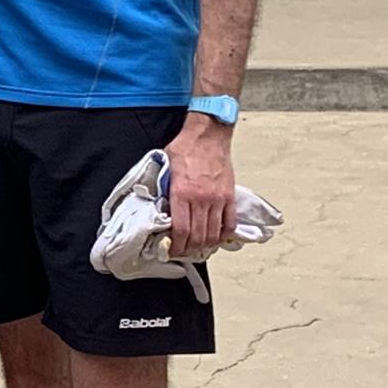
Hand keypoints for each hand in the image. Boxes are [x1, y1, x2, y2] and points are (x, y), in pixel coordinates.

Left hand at [161, 119, 235, 257]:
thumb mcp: (165, 168)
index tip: (172, 250)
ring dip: (205, 246)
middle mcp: (201, 199)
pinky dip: (223, 235)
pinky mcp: (229, 196)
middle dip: (188, 250)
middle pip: (197, 237)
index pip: (181, 230)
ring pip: (213, 233)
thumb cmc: (185, 148)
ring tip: (197, 248)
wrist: (208, 135)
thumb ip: (163, 188)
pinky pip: (229, 223)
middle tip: (183, 252)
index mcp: (182, 193)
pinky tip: (216, 238)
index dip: (177, 246)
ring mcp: (217, 199)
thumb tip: (158, 206)